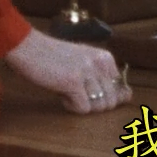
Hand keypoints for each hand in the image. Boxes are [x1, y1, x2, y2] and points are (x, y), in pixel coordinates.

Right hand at [4, 29, 130, 113]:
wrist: (29, 48)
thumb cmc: (54, 58)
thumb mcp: (84, 63)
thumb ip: (105, 78)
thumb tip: (128, 97)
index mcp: (106, 58)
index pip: (121, 89)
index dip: (106, 98)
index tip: (90, 94)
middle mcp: (100, 63)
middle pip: (111, 102)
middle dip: (94, 105)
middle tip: (77, 94)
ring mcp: (88, 72)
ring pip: (100, 107)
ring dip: (83, 105)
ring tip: (69, 92)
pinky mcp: (73, 82)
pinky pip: (83, 109)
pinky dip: (72, 107)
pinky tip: (62, 95)